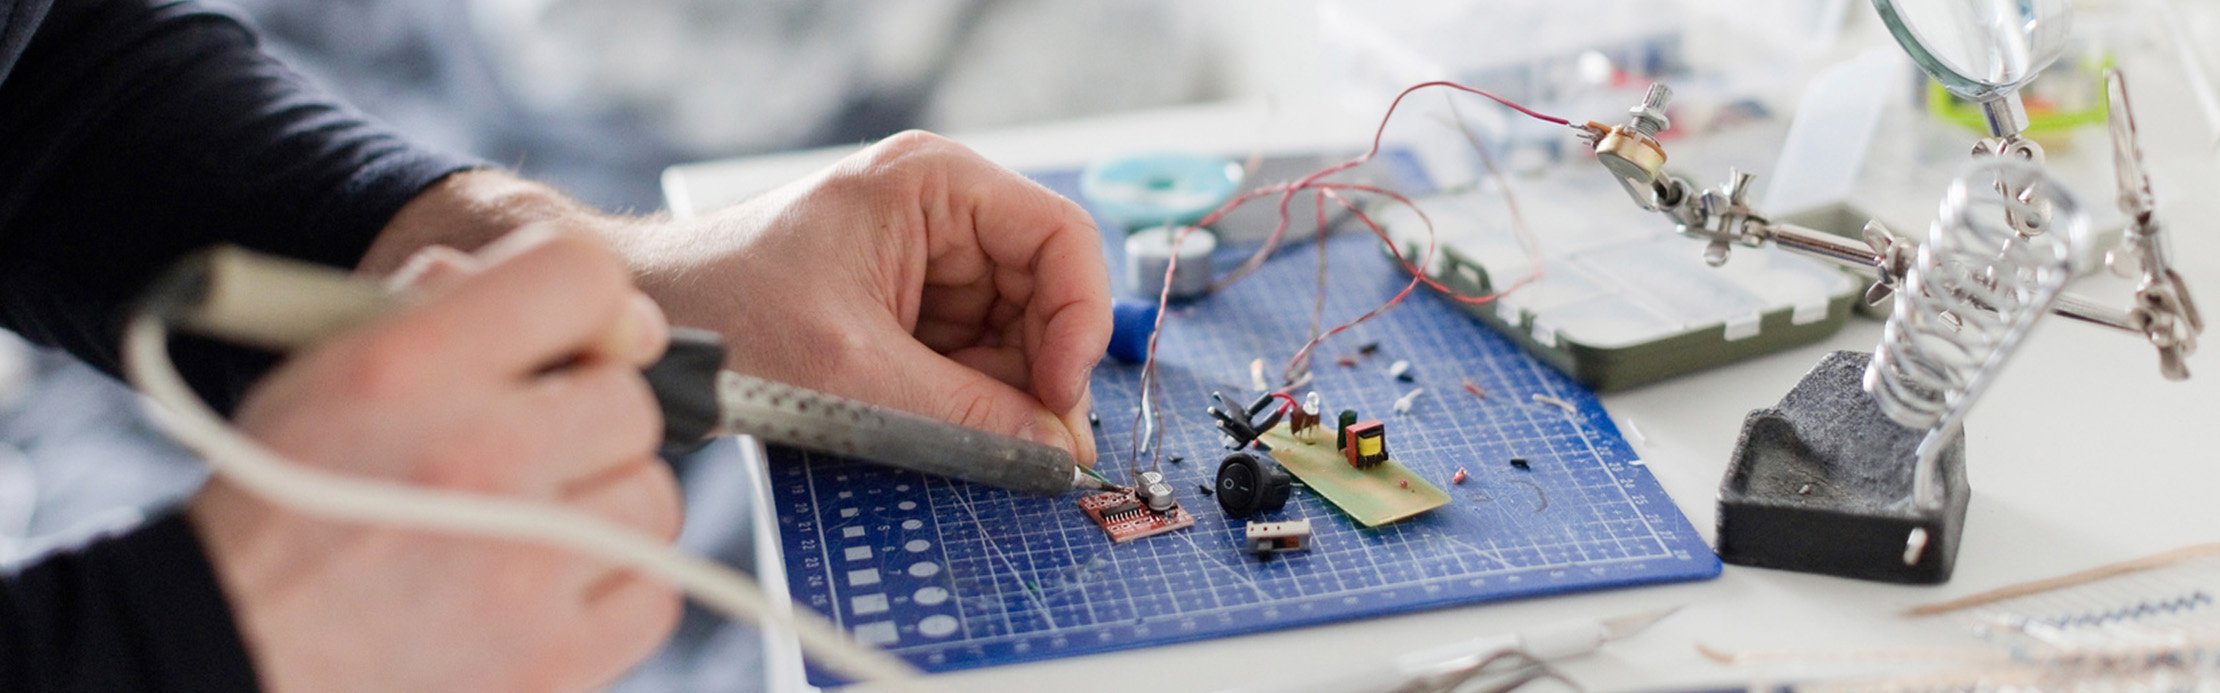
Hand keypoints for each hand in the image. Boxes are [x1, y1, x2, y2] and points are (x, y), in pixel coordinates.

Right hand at [189, 231, 682, 690]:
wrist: (225, 644)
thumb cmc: (284, 497)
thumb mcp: (329, 362)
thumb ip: (448, 301)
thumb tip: (605, 305)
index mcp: (412, 367)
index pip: (580, 276)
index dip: (595, 301)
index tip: (582, 338)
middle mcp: (478, 460)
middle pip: (631, 402)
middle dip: (587, 418)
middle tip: (531, 447)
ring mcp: (524, 572)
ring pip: (653, 498)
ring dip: (605, 503)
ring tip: (532, 520)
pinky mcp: (553, 662)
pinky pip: (652, 598)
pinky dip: (614, 588)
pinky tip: (548, 583)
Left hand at [618, 131, 1111, 463]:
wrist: (646, 327)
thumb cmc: (721, 307)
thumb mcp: (849, 368)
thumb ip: (962, 413)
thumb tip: (1051, 454)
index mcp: (936, 185)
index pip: (1060, 238)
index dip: (1078, 320)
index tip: (1059, 395)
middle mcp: (945, 218)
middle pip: (1046, 298)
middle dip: (1039, 373)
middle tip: (1028, 445)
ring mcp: (932, 270)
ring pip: (1016, 343)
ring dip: (1001, 397)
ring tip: (953, 432)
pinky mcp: (913, 319)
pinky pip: (976, 367)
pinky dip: (970, 406)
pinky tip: (935, 427)